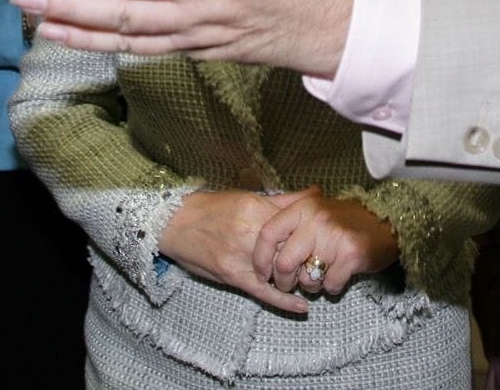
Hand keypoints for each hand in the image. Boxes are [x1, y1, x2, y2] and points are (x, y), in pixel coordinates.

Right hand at [159, 189, 311, 313]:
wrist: (175, 223)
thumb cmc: (213, 207)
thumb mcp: (248, 196)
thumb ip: (283, 200)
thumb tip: (315, 192)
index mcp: (257, 209)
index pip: (297, 224)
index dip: (313, 233)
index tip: (323, 238)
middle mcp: (251, 233)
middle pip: (292, 248)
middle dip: (309, 256)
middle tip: (320, 260)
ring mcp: (241, 256)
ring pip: (281, 270)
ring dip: (298, 276)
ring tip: (311, 279)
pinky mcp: (233, 276)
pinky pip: (263, 292)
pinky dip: (284, 301)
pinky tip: (302, 308)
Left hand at [252, 187, 398, 296]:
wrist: (388, 223)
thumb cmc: (346, 221)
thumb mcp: (316, 209)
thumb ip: (290, 219)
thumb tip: (260, 239)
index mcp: (303, 208)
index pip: (268, 234)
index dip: (260, 258)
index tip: (261, 273)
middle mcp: (316, 220)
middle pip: (284, 263)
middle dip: (284, 281)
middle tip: (291, 284)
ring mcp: (334, 238)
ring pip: (307, 279)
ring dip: (311, 286)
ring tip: (320, 276)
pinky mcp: (351, 255)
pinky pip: (329, 285)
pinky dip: (332, 287)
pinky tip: (339, 276)